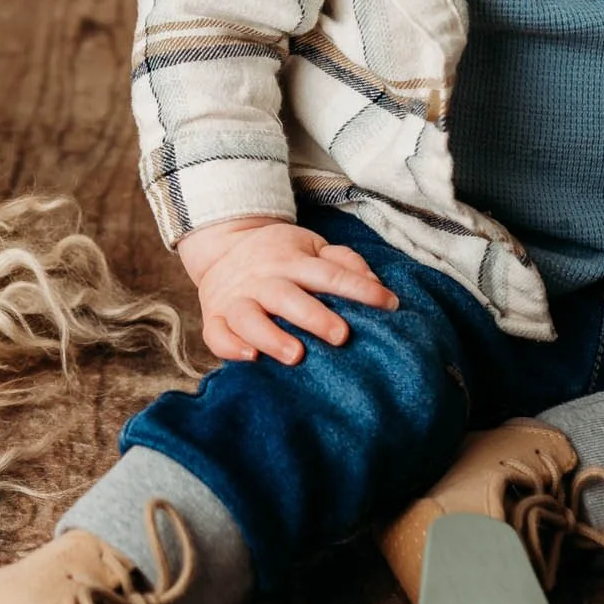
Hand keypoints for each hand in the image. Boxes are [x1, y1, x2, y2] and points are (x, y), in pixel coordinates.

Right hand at [177, 216, 398, 365]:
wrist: (221, 245)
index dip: (360, 289)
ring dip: (272, 336)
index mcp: (291, 260)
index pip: (330, 274)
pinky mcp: (214, 318)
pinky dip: (230, 347)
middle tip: (341, 336)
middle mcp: (264, 279)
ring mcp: (236, 299)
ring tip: (295, 355)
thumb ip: (343, 262)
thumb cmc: (278, 253)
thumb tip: (375, 284)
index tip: (389, 304)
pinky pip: (217, 334)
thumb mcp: (311, 246)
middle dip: (314, 317)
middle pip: (288, 297)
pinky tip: (250, 357)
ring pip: (250, 318)